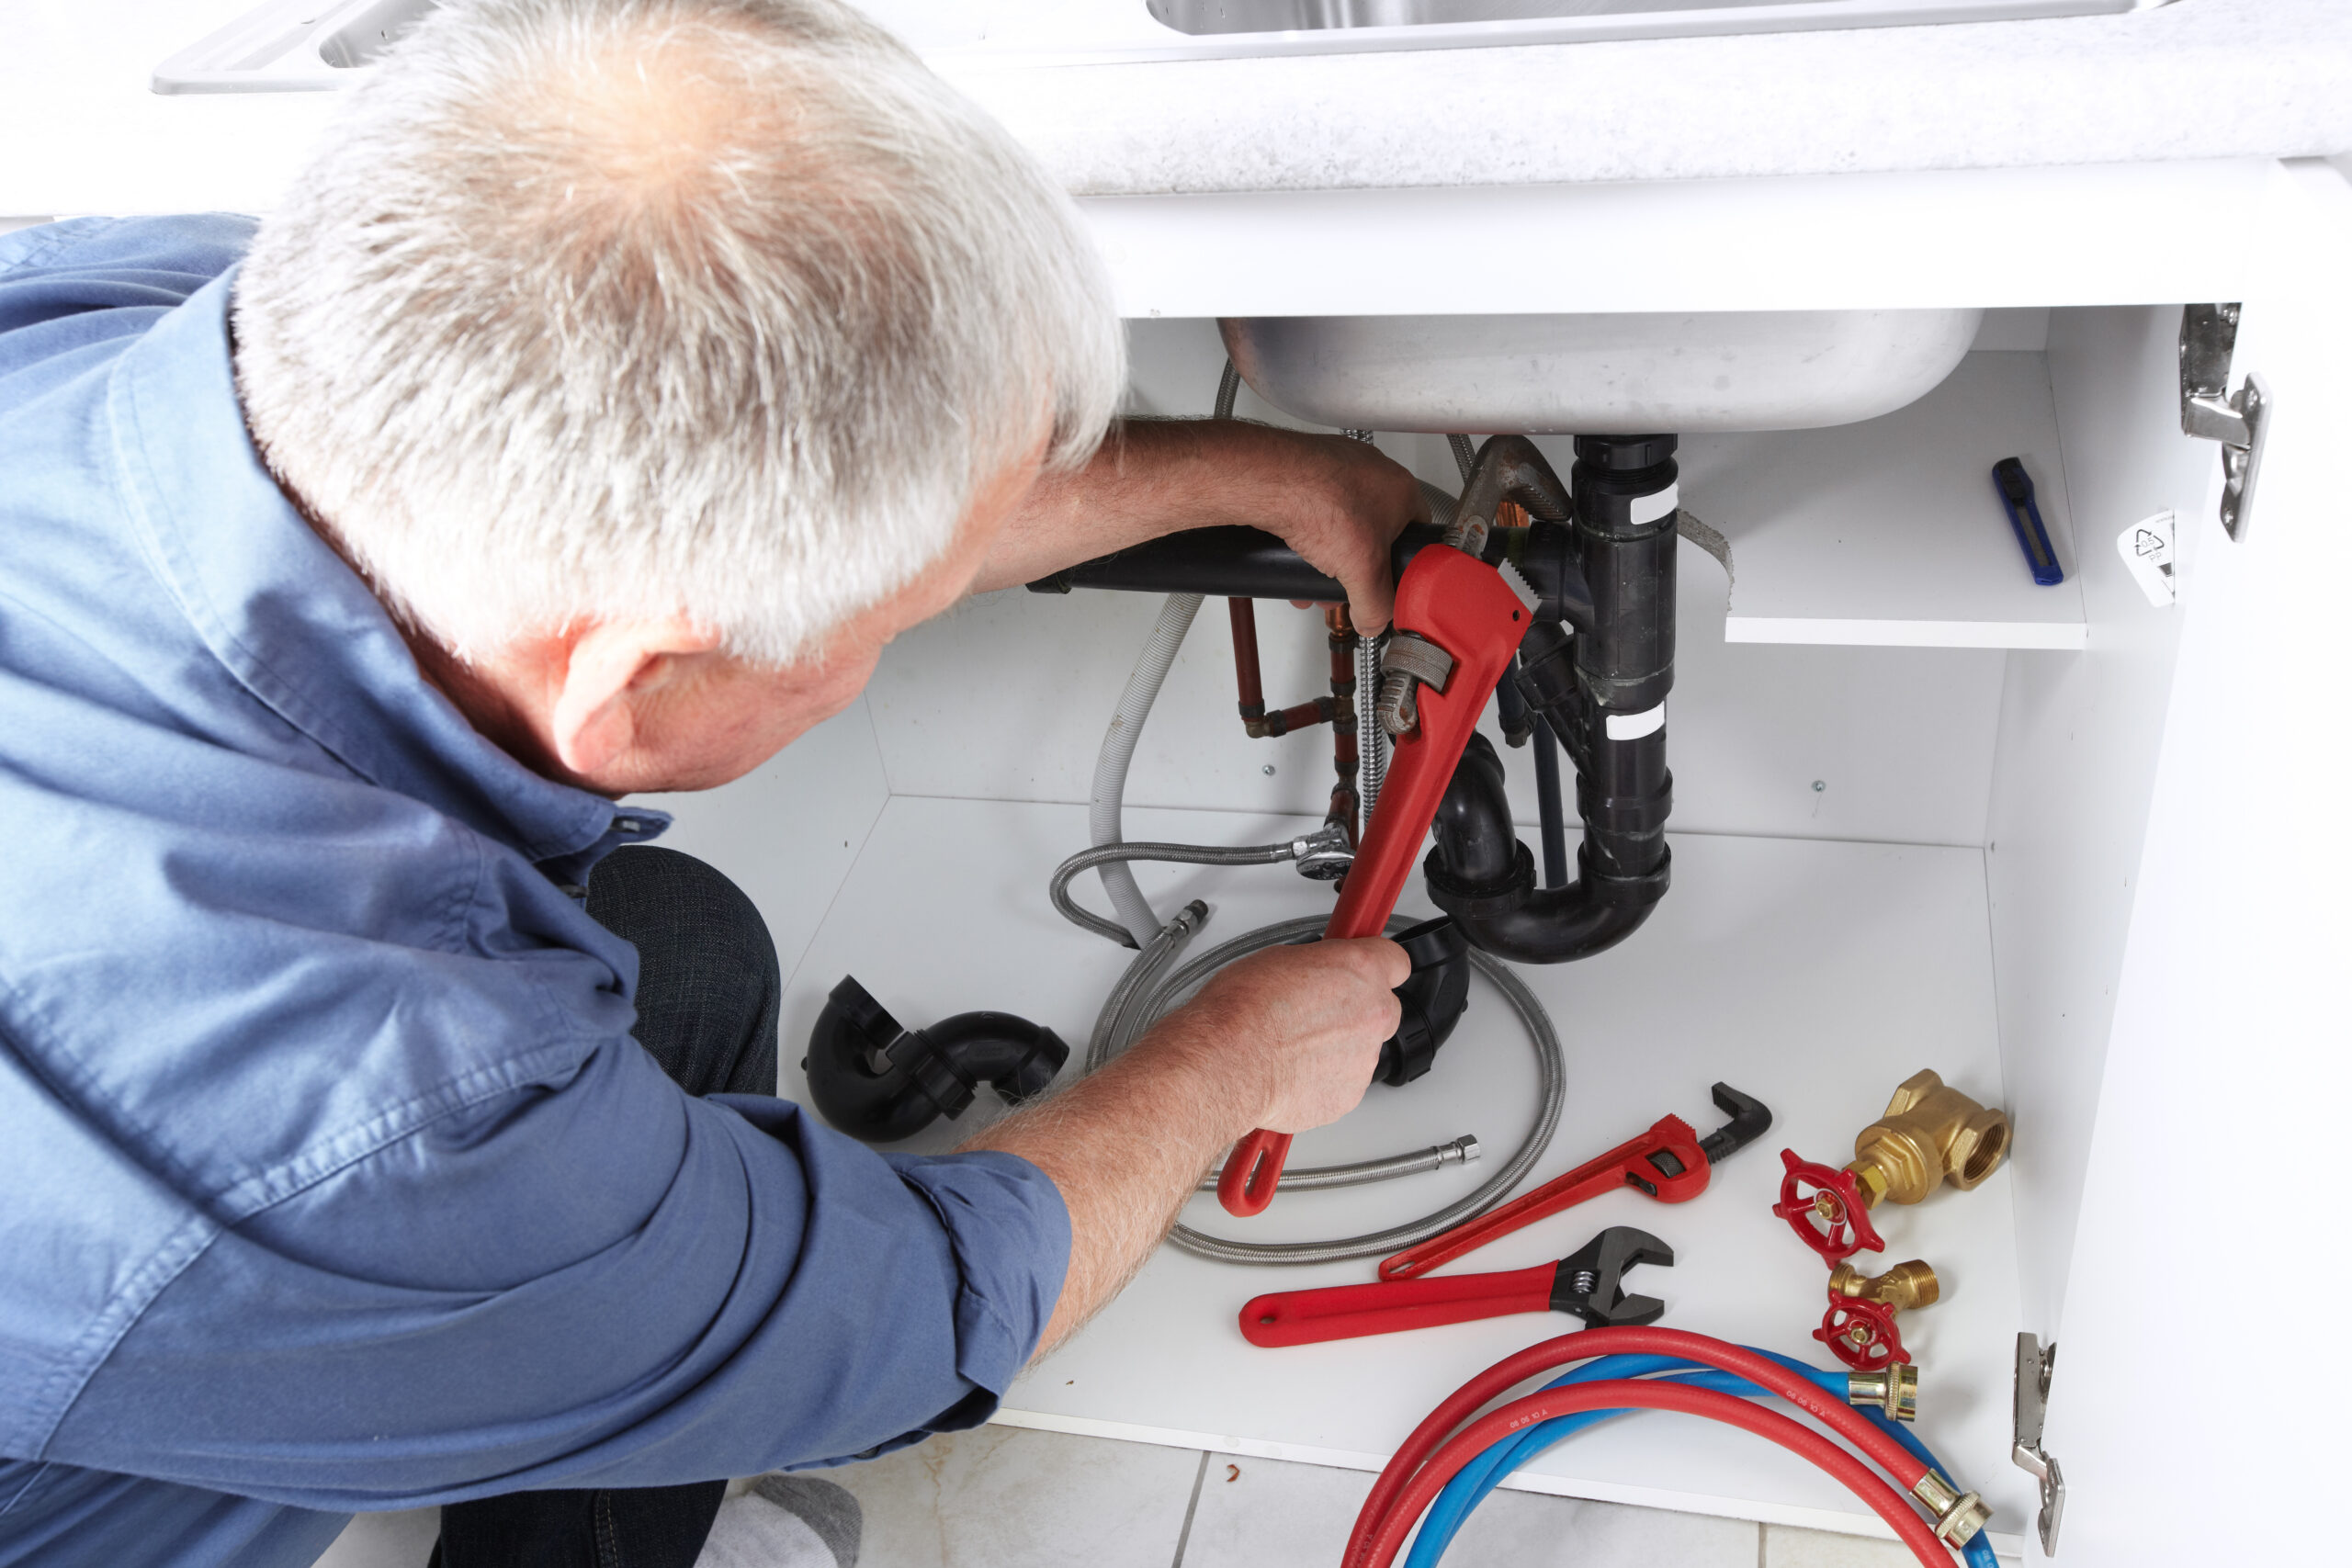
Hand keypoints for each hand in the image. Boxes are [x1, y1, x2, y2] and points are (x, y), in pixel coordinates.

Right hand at [1154, 937, 1408, 1135]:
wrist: (1226, 1064)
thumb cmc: (1241, 1012)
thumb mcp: (1277, 959)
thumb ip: (1316, 967)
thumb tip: (1315, 972)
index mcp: (1360, 970)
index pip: (1395, 960)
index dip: (1375, 966)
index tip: (1362, 970)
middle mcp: (1372, 1013)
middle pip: (1383, 1009)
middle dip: (1357, 1010)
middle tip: (1318, 1011)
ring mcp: (1364, 1057)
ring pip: (1361, 1049)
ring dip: (1337, 1047)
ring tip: (1292, 1046)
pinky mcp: (1349, 1095)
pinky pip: (1345, 1082)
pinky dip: (1324, 1078)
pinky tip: (1292, 1070)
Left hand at [1249, 430, 1427, 634]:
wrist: (1271, 480)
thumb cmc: (1322, 504)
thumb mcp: (1364, 572)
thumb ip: (1376, 605)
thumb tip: (1374, 620)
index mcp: (1402, 490)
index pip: (1418, 533)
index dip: (1406, 561)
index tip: (1394, 578)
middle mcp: (1373, 472)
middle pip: (1374, 531)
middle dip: (1357, 564)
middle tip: (1346, 583)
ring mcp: (1339, 466)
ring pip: (1340, 521)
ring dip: (1327, 553)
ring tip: (1311, 574)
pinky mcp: (1307, 468)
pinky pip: (1313, 507)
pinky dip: (1304, 532)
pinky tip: (1292, 552)